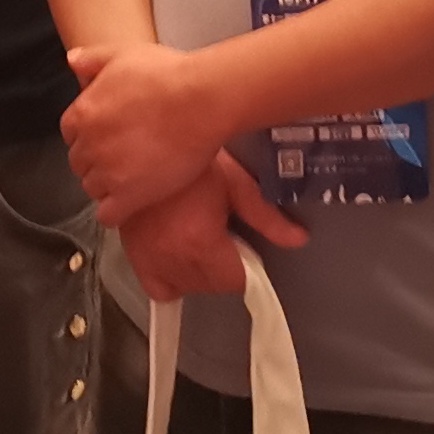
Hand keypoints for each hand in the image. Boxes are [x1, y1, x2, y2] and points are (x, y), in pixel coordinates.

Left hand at [62, 41, 228, 222]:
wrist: (200, 100)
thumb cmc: (167, 74)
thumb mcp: (124, 54)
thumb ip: (93, 59)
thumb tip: (72, 61)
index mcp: (82, 113)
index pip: (71, 134)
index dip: (90, 136)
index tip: (110, 136)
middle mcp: (88, 145)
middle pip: (80, 163)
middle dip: (97, 161)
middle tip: (125, 157)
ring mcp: (107, 172)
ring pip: (92, 189)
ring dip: (108, 186)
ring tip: (133, 178)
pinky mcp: (129, 196)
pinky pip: (108, 215)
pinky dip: (116, 212)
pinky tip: (133, 201)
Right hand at [116, 155, 310, 300]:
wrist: (145, 145)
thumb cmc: (190, 159)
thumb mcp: (234, 182)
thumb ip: (266, 217)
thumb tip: (297, 238)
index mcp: (200, 240)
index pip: (236, 280)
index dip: (249, 267)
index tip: (247, 250)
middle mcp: (172, 256)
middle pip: (213, 286)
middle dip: (226, 268)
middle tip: (225, 236)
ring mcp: (150, 259)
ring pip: (188, 287)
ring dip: (201, 273)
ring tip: (201, 239)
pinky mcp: (135, 256)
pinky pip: (159, 288)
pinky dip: (172, 280)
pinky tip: (179, 258)